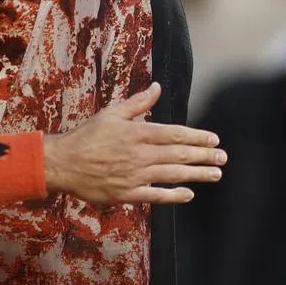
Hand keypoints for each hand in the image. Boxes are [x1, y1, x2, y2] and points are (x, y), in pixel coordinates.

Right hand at [44, 83, 225, 204]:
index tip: (214, 139)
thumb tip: (157, 88)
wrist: (63, 163)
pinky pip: (156, 196)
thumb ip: (137, 103)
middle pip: (179, 154)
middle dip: (204, 156)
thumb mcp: (110, 113)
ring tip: (215, 174)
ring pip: (173, 174)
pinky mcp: (127, 194)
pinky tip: (188, 193)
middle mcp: (139, 154)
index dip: (197, 137)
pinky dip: (174, 195)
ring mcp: (134, 176)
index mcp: (136, 133)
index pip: (175, 134)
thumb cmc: (86, 136)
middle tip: (222, 157)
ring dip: (197, 174)